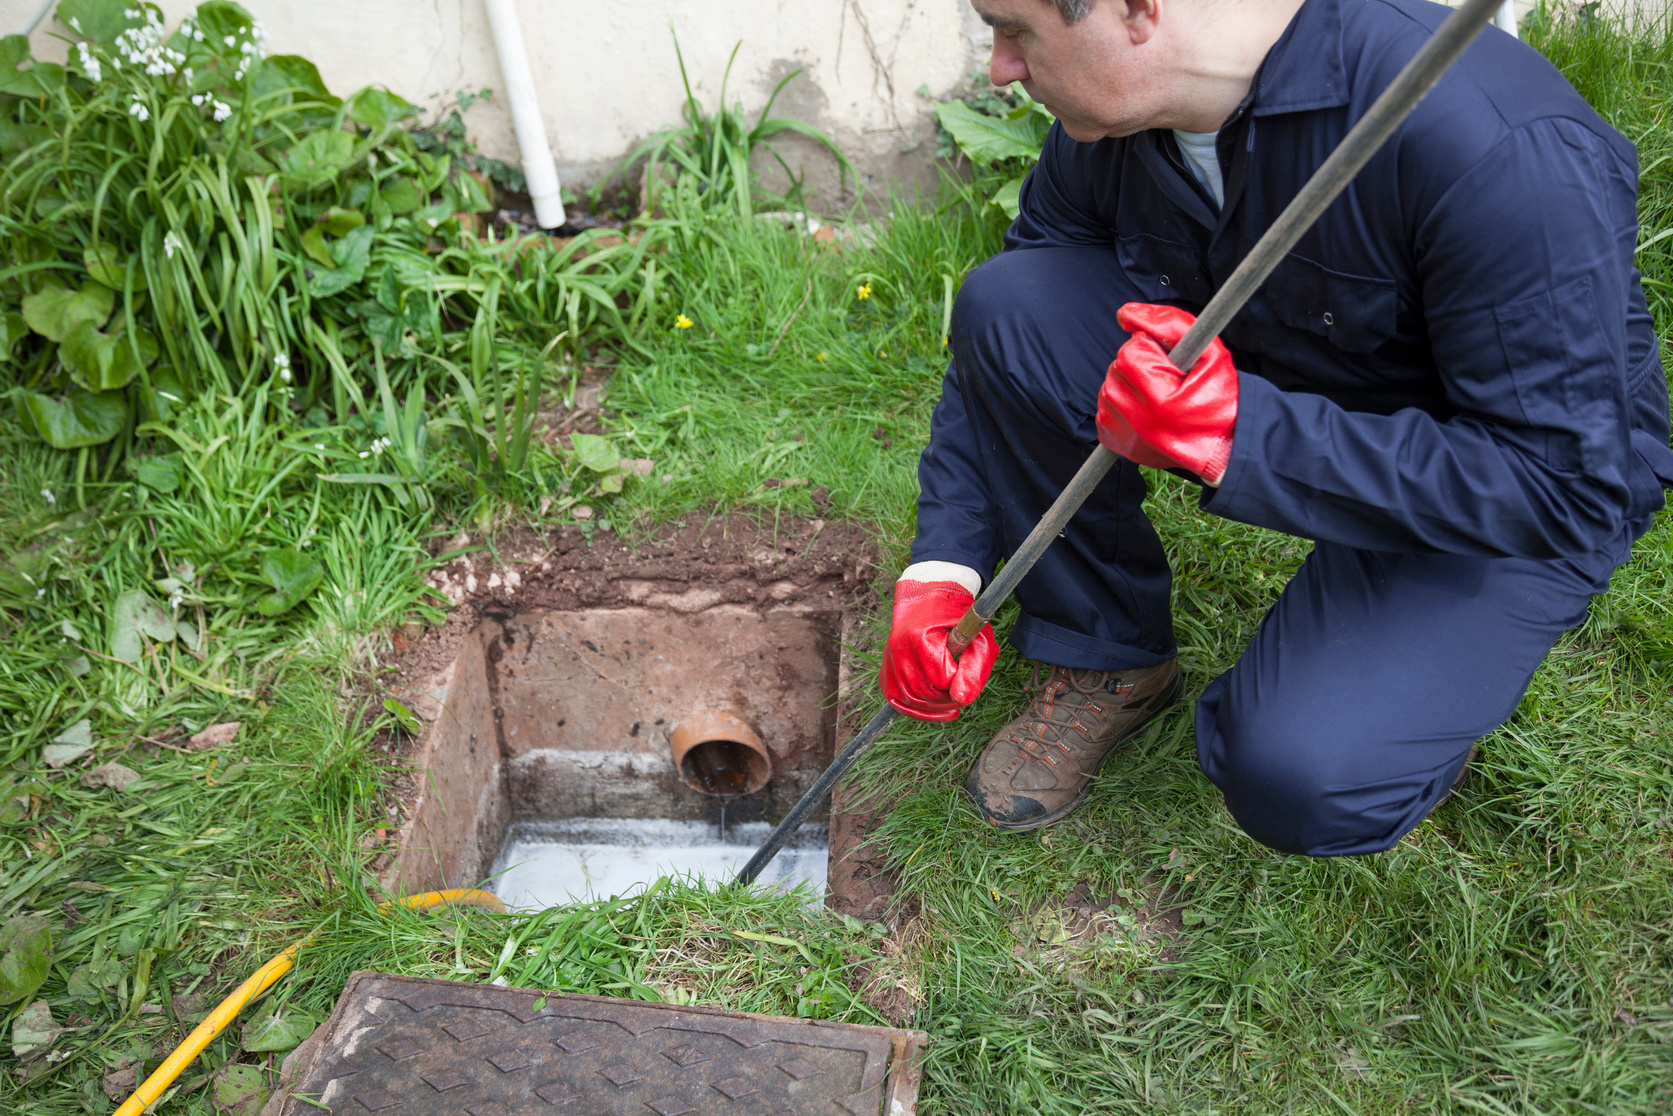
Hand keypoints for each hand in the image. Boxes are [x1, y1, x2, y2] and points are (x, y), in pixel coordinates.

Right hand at [880, 580, 998, 721]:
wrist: (929, 594)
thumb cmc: (958, 616)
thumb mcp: (978, 638)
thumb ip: (974, 669)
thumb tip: (961, 700)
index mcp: (921, 637)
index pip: (942, 680)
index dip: (959, 681)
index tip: (966, 670)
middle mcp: (900, 649)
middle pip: (924, 693)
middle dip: (947, 698)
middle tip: (962, 688)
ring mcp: (890, 658)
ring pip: (910, 700)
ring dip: (933, 705)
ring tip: (949, 697)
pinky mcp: (886, 667)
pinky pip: (896, 698)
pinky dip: (914, 707)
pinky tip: (931, 706)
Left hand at [1096, 303, 1237, 484]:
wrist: (1227, 442)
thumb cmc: (1221, 397)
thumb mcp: (1210, 351)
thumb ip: (1169, 323)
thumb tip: (1126, 313)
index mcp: (1160, 401)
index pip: (1130, 352)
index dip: (1152, 349)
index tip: (1171, 363)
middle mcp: (1139, 422)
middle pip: (1116, 369)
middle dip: (1139, 365)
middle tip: (1167, 379)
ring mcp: (1126, 436)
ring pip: (1108, 387)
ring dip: (1129, 383)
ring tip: (1158, 394)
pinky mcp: (1119, 445)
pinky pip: (1104, 410)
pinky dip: (1121, 404)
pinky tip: (1146, 408)